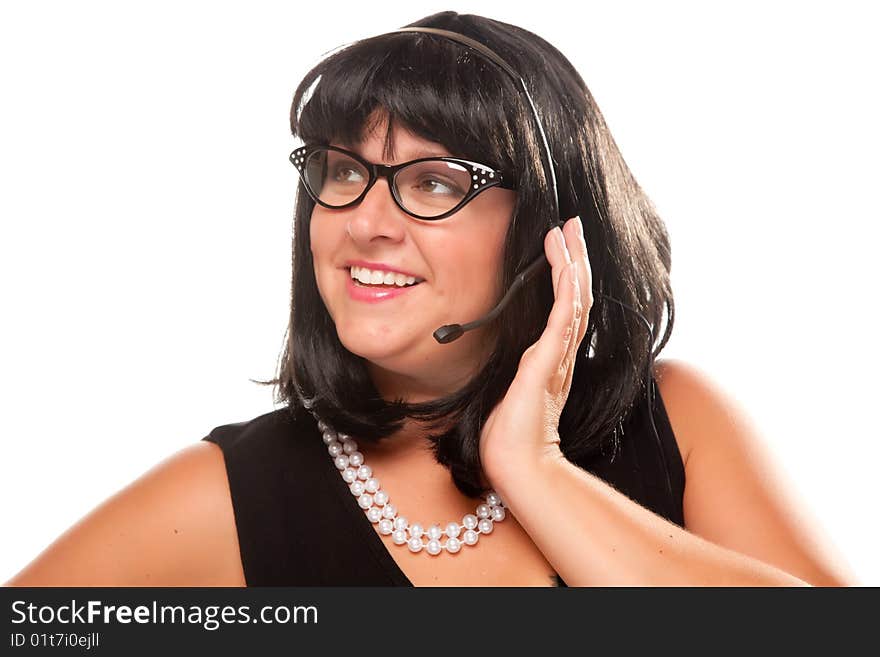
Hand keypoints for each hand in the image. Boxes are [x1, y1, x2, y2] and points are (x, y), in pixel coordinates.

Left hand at [479, 216, 593, 483]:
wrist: (516, 463)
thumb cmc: (510, 434)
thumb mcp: (513, 390)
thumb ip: (520, 369)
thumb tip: (515, 357)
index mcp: (553, 357)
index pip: (566, 305)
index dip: (568, 272)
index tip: (562, 243)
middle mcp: (562, 353)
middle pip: (577, 294)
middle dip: (575, 256)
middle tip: (572, 223)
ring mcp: (558, 357)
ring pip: (574, 299)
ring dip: (572, 262)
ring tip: (567, 231)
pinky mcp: (548, 363)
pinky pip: (562, 319)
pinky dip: (566, 289)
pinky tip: (566, 265)